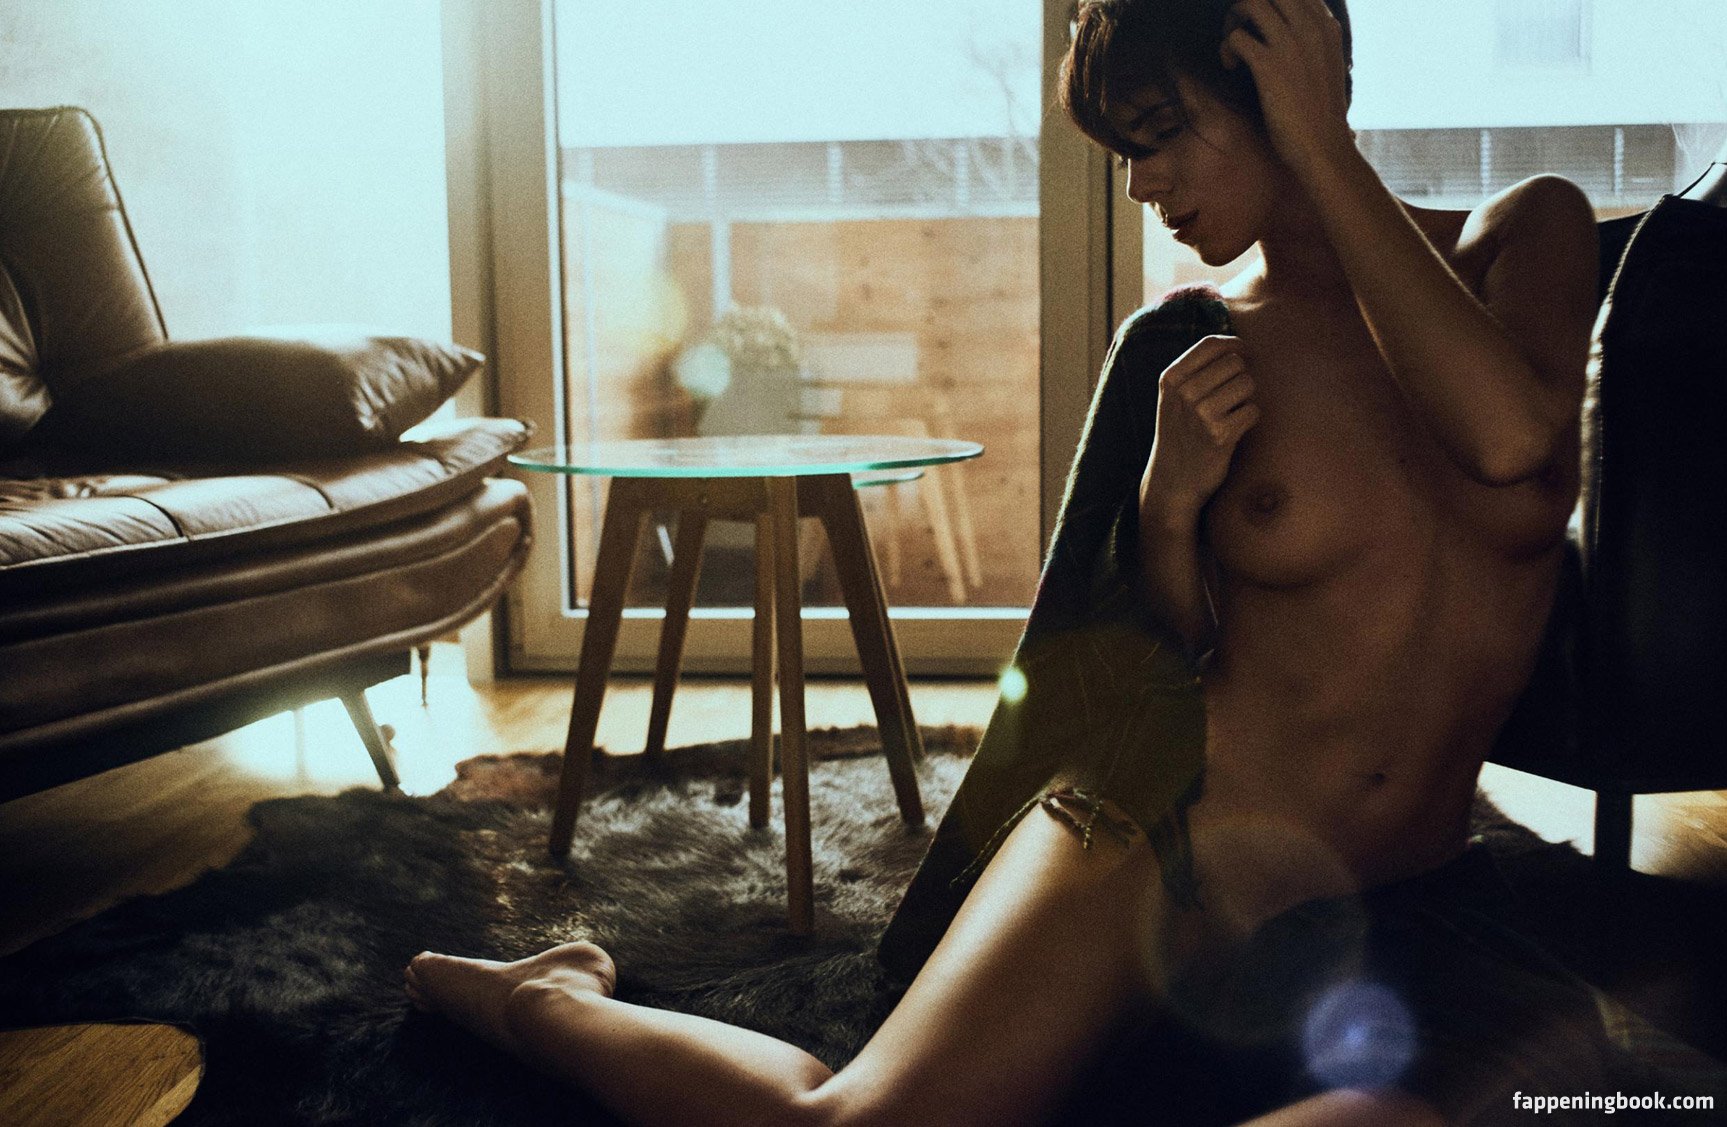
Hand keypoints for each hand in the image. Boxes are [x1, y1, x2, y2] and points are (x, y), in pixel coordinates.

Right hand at [1142, 335, 1259, 519]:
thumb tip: (1238, 345)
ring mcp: (1201, 414)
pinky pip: (1253, 410)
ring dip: (1247, 398)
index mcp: (1171, 378)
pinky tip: (1235, 430)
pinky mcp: (1220, 435)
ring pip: (1247, 384)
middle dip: (1242, 376)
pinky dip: (1250, 419)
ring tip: (1232, 413)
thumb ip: (1196, 370)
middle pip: (1235, 363)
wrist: (1172, 481)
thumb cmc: (1179, 434)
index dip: (1236, 344)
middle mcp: (1184, 393)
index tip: (1246, 353)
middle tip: (1234, 397)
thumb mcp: (1173, 398)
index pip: (1212, 344)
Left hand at [1220, 0, 1353, 174]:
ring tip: (1234, 47)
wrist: (1323, 148)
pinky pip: (1236, 37)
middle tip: (1241, 30)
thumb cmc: (1320, 115)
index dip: (1270, 3)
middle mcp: (1310, 28)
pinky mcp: (1269, 65)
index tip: (1258, 23)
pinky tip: (1230, 67)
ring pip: (1249, 3)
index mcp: (1326, 26)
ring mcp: (1291, 44)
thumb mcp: (1328, 66)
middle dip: (1248, 5)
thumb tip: (1292, 32)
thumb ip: (1313, 42)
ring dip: (1232, 21)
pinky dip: (1226, 49)